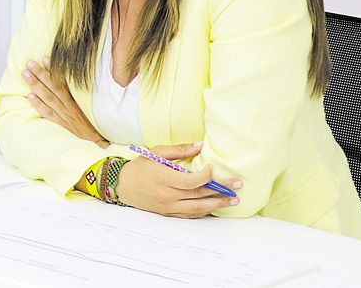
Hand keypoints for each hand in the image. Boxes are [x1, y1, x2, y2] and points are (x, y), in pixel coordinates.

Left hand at [23, 57, 108, 146]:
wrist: (100, 141)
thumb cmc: (94, 122)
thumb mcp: (91, 105)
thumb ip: (80, 93)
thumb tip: (68, 78)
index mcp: (77, 99)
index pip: (64, 81)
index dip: (54, 70)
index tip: (44, 58)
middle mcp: (70, 106)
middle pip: (53, 87)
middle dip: (41, 74)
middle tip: (29, 63)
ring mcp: (65, 115)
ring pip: (48, 98)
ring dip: (36, 85)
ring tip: (26, 74)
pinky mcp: (62, 125)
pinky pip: (48, 114)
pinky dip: (39, 105)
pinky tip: (30, 96)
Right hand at [115, 142, 242, 217]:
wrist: (123, 186)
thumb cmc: (140, 167)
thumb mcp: (156, 152)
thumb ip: (179, 150)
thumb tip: (200, 146)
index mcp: (164, 177)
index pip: (191, 181)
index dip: (206, 176)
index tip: (213, 168)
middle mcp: (167, 194)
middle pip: (199, 195)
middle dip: (221, 190)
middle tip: (238, 186)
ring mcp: (168, 206)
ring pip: (197, 208)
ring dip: (217, 204)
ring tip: (233, 200)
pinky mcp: (168, 213)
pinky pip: (190, 215)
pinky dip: (204, 211)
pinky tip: (215, 207)